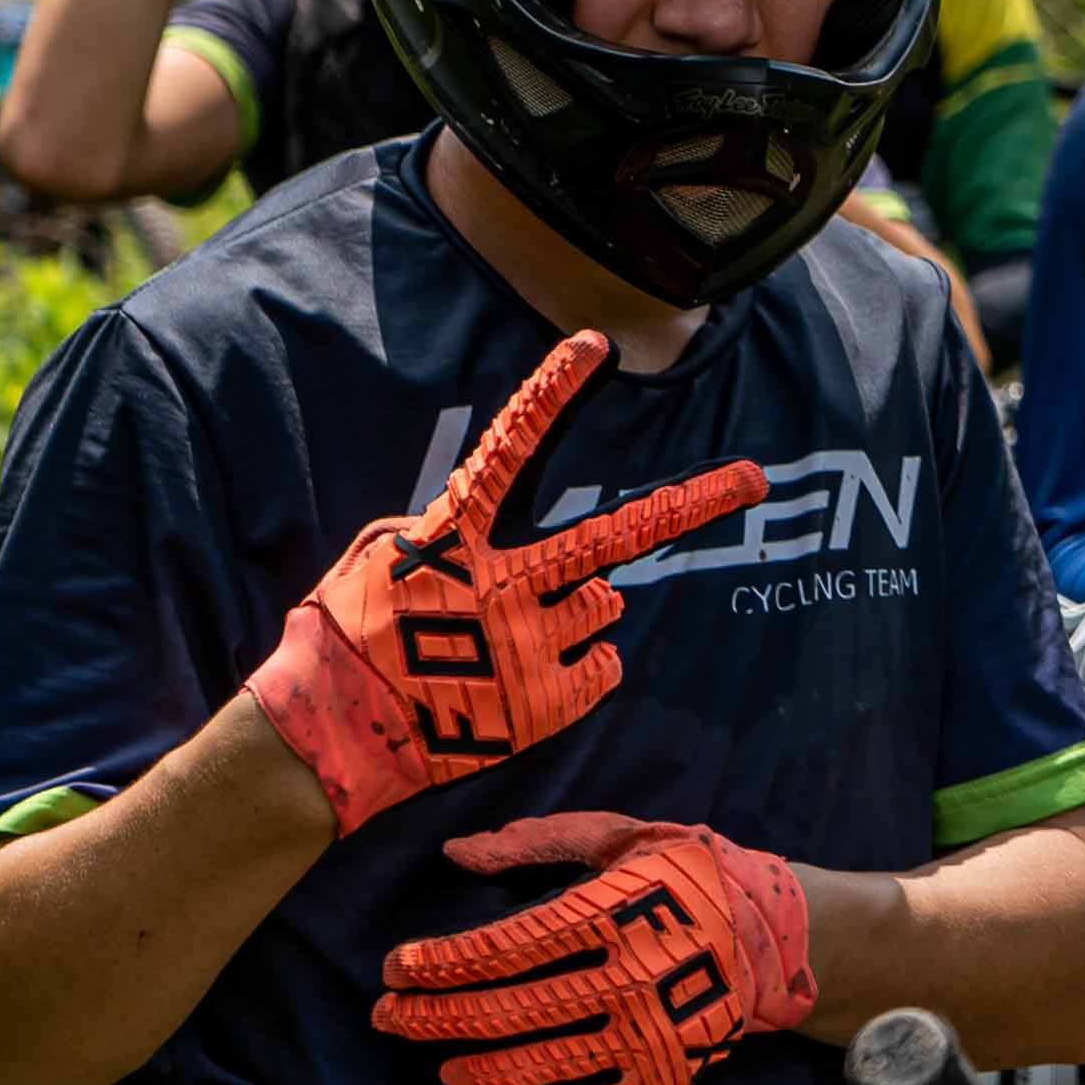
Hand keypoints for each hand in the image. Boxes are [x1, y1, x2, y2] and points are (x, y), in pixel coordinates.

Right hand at [242, 331, 767, 835]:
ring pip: (603, 604)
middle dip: (692, 504)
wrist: (331, 740)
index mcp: (452, 542)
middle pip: (617, 535)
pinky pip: (603, 665)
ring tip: (514, 638)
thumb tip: (460, 524)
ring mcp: (531, 644)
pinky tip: (528, 680)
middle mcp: (504, 584)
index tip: (595, 345)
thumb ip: (428, 534)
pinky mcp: (547, 701)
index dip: (550, 392)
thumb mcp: (369, 565)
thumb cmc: (343, 644)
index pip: (509, 449)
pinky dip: (582, 668)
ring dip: (576, 612)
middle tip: (754, 478)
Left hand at [372, 812, 814, 1084]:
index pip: (507, 945)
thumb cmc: (691, 874)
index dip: (442, 960)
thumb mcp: (624, 837)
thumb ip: (540, 840)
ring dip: (478, 1067)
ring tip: (444, 1066)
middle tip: (390, 1018)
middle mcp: (630, 973)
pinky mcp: (667, 1072)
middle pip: (510, 1007)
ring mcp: (649, 1029)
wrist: (783, 935)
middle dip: (437, 1016)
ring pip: (542, 1061)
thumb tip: (456, 853)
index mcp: (617, 909)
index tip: (396, 967)